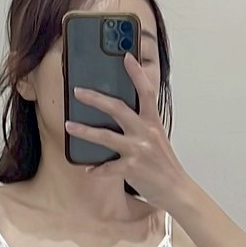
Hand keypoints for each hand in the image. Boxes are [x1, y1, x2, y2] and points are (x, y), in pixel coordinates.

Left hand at [67, 52, 188, 210]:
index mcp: (153, 122)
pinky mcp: (131, 169)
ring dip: (85, 131)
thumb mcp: (157, 138)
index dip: (136, 73)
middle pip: (118, 108)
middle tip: (77, 91)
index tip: (126, 57)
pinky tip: (88, 169)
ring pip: (106, 136)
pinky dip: (97, 169)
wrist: (176, 189)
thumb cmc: (164, 164)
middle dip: (95, 98)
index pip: (146, 91)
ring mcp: (138, 150)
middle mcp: (145, 132)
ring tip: (69, 126)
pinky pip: (108, 167)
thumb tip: (121, 115)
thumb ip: (142, 125)